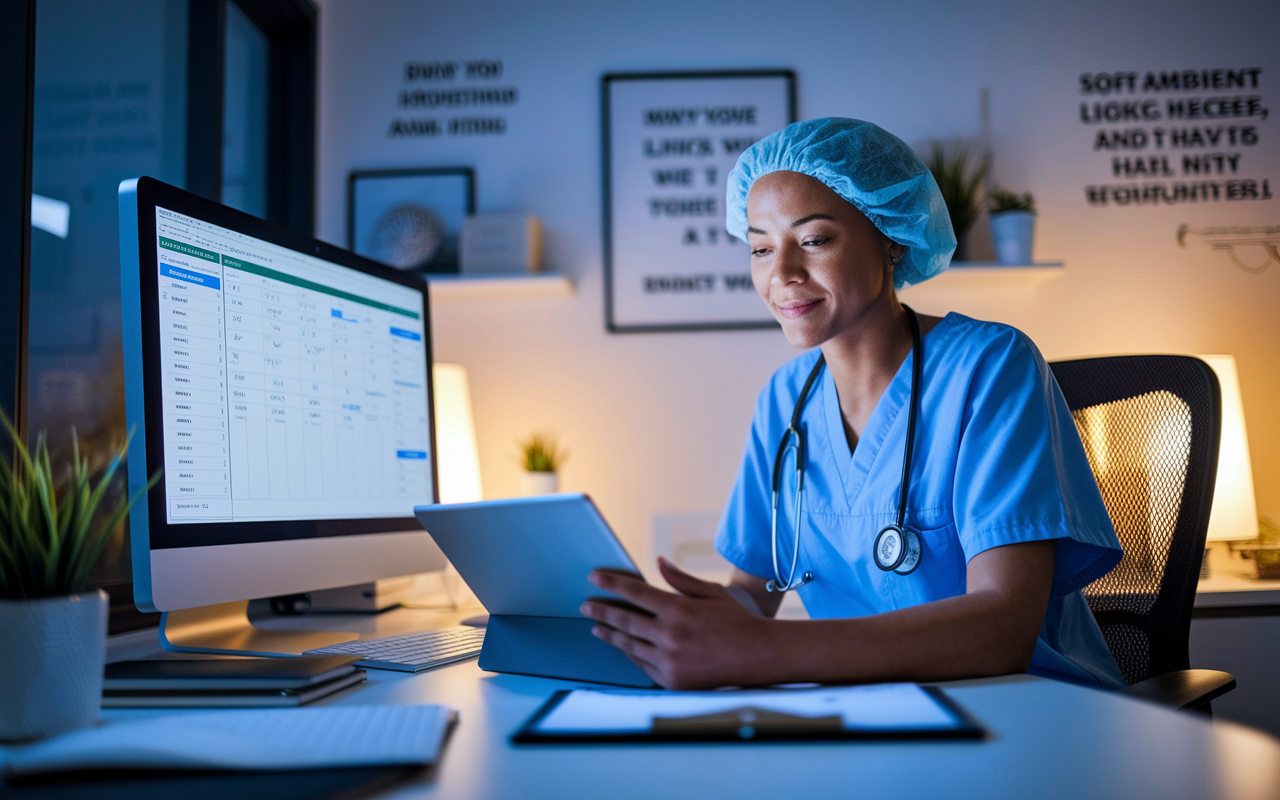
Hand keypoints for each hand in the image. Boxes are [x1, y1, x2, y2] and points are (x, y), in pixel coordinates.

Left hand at [580, 557, 776, 689]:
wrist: (758, 656)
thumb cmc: (736, 621)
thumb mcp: (711, 593)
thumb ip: (681, 579)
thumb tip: (660, 562)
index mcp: (678, 609)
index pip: (635, 593)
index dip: (612, 584)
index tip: (594, 578)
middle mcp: (670, 636)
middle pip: (625, 620)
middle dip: (602, 611)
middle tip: (585, 605)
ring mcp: (670, 661)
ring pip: (630, 645)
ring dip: (611, 634)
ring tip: (597, 627)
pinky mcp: (672, 680)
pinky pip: (643, 665)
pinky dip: (631, 654)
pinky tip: (622, 646)